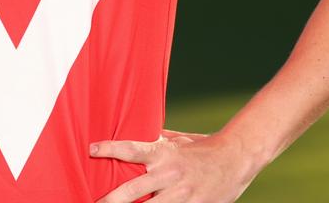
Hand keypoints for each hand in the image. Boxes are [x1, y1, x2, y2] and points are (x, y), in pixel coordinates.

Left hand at [91, 129, 256, 202]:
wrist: (236, 157)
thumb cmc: (204, 147)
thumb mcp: (179, 139)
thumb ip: (158, 140)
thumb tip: (137, 131)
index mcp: (163, 153)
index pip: (131, 149)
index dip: (110, 149)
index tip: (91, 149)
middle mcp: (168, 174)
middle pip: (132, 190)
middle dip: (110, 200)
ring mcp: (181, 193)